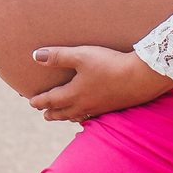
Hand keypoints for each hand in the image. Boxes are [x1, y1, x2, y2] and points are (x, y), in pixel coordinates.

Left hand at [28, 45, 172, 123]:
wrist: (140, 77)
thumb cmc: (109, 64)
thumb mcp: (81, 55)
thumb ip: (58, 56)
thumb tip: (35, 56)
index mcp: (74, 94)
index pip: (51, 100)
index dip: (39, 101)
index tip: (31, 102)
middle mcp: (85, 105)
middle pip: (63, 112)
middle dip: (52, 113)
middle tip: (45, 114)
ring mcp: (100, 108)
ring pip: (78, 115)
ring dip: (67, 116)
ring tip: (64, 115)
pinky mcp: (113, 107)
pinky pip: (94, 115)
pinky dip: (86, 115)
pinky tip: (90, 112)